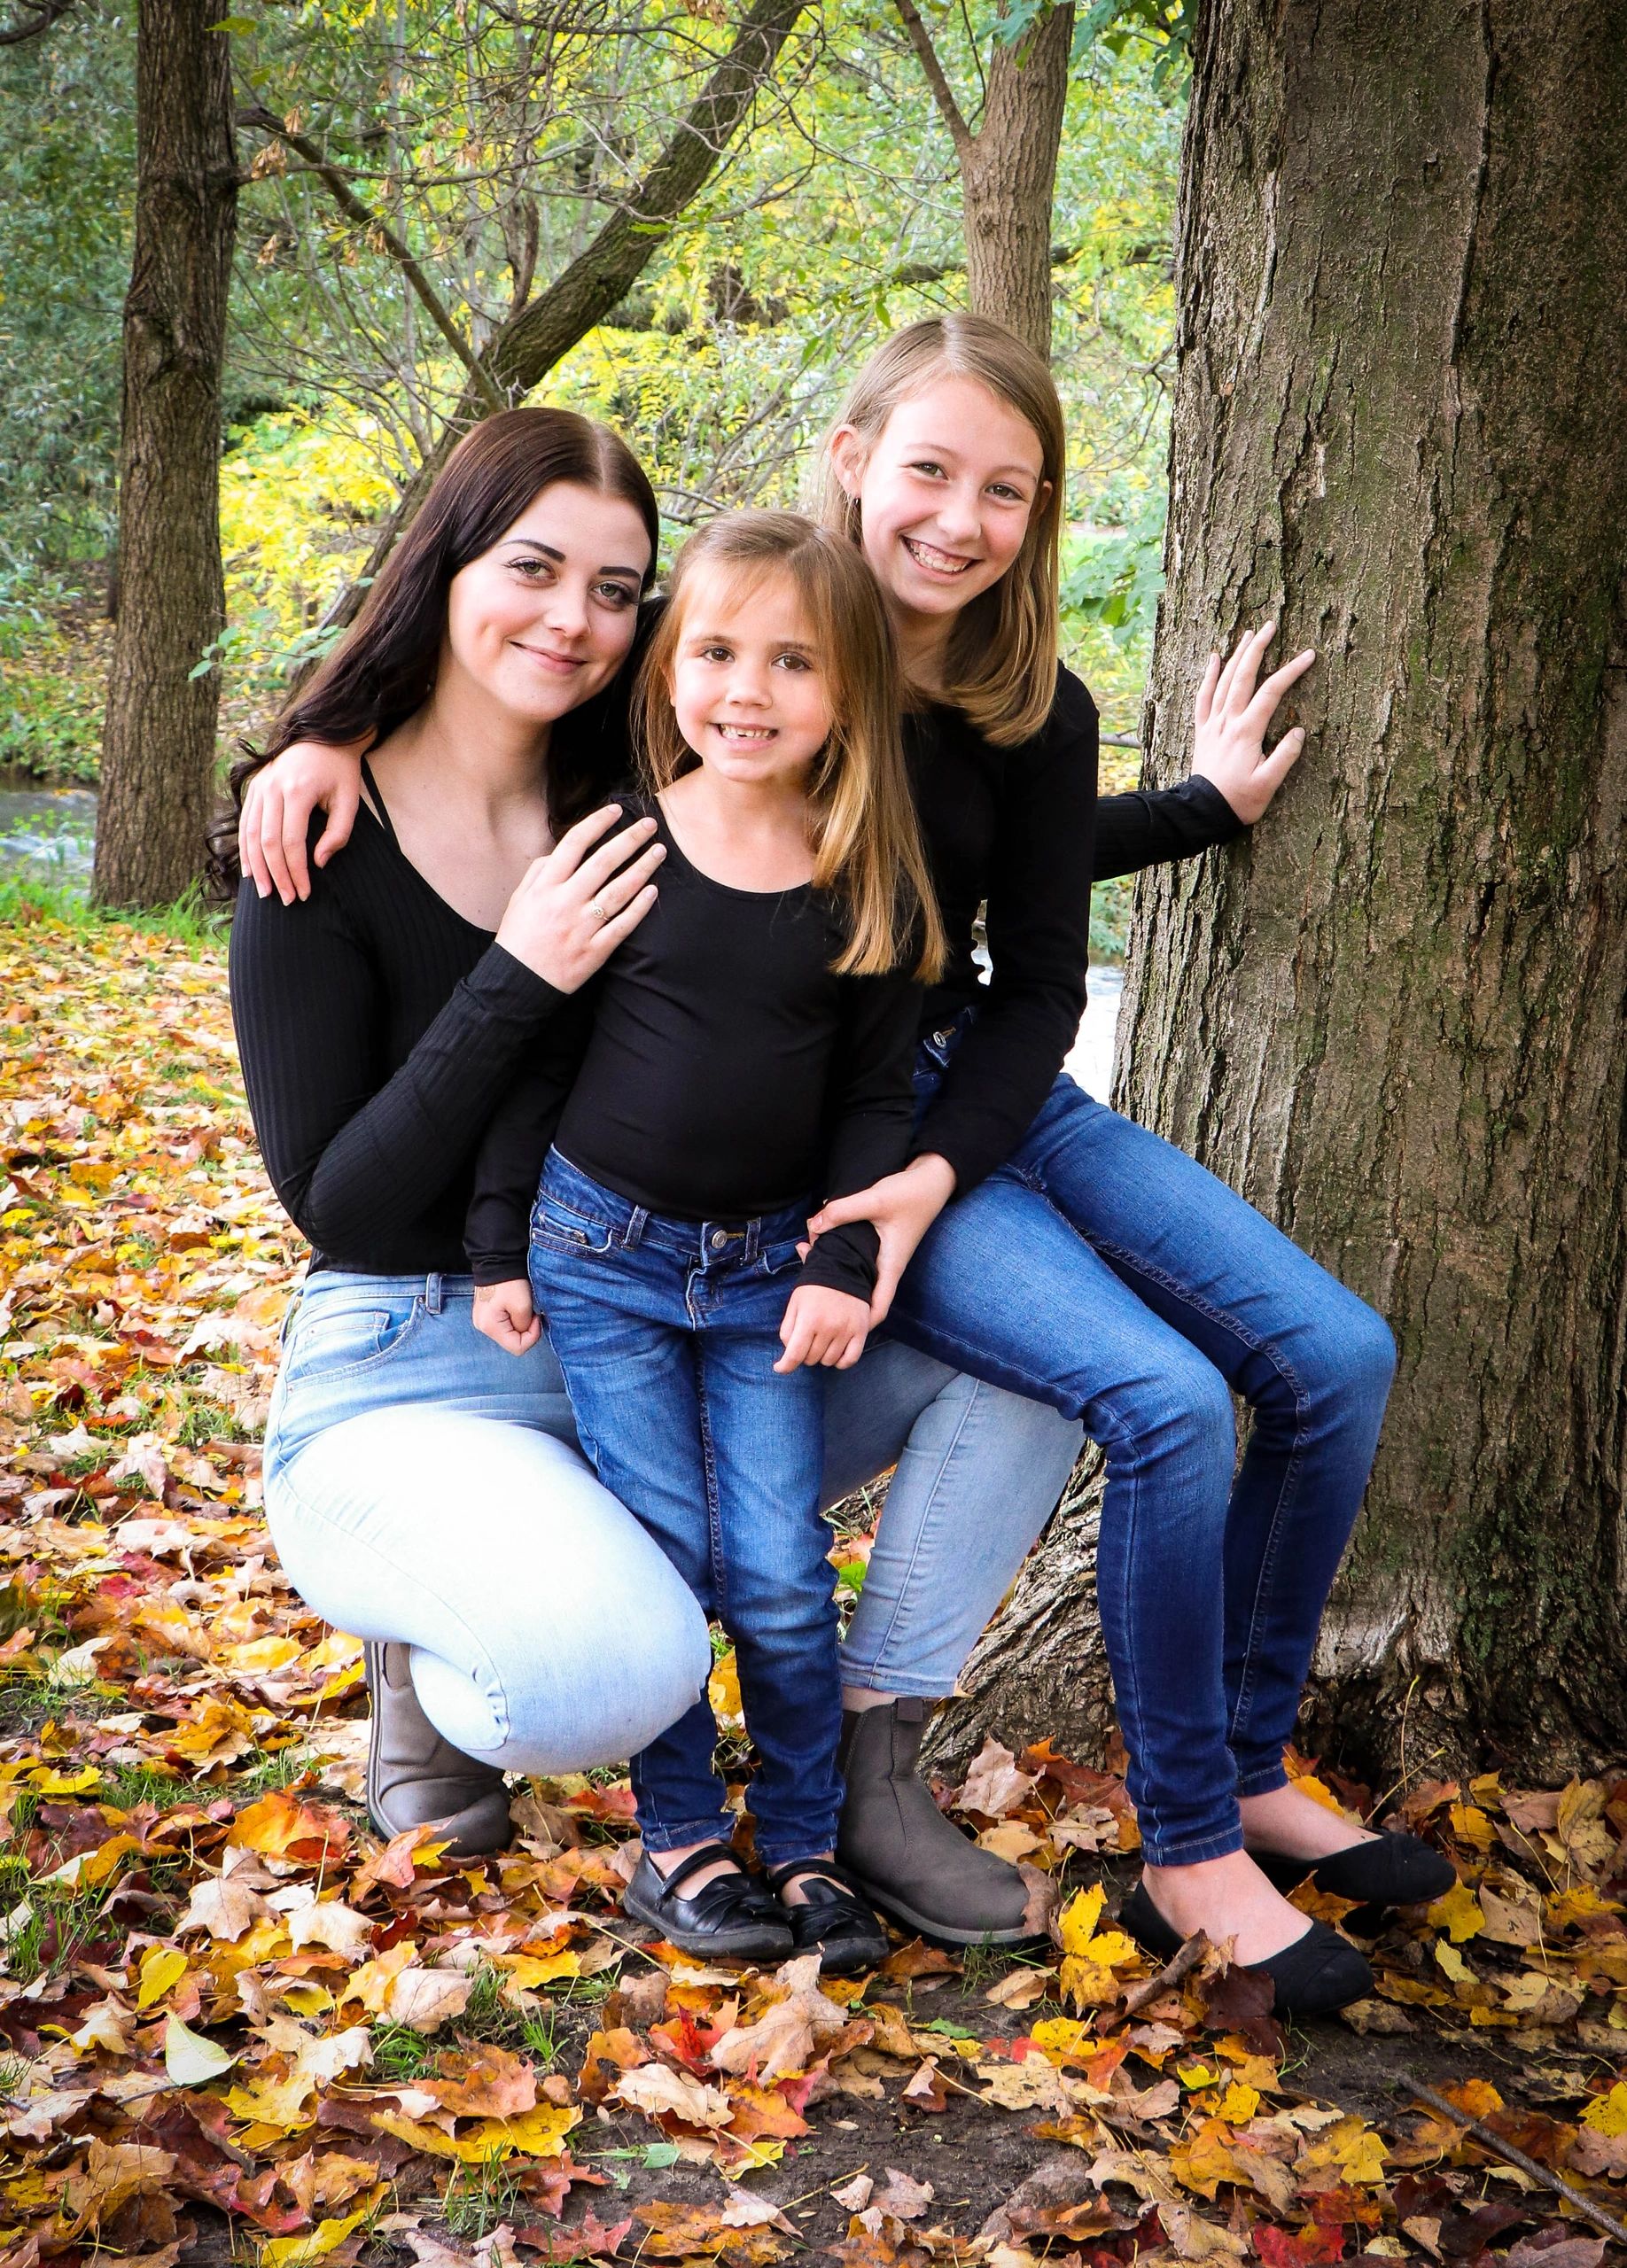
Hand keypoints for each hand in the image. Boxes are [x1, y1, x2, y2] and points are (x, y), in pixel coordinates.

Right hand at [240, 737, 367, 903]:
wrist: (323, 734)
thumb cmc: (340, 770)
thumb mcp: (349, 799)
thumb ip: (338, 833)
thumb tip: (318, 863)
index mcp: (298, 790)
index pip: (291, 842)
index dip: (296, 871)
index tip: (304, 893)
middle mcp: (272, 788)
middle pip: (268, 842)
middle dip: (276, 875)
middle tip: (285, 900)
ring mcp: (260, 786)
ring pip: (251, 834)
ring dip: (256, 867)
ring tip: (264, 892)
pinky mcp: (254, 788)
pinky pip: (245, 823)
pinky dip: (245, 848)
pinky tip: (250, 870)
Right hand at [472, 1279, 540, 1355]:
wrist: (497, 1261)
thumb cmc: (509, 1282)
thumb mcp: (522, 1306)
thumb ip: (525, 1326)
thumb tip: (524, 1331)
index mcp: (490, 1327)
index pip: (518, 1348)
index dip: (532, 1336)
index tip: (537, 1318)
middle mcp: (482, 1327)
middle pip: (512, 1341)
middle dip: (526, 1329)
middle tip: (531, 1311)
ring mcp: (483, 1321)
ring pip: (510, 1333)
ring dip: (520, 1323)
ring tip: (522, 1306)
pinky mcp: (487, 1314)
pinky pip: (505, 1325)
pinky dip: (514, 1318)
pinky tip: (515, 1305)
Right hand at [495, 806, 664, 991]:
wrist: (518, 983)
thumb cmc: (518, 938)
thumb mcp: (519, 899)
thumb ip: (539, 872)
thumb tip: (560, 851)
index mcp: (545, 886)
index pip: (574, 843)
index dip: (597, 823)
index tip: (616, 810)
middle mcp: (565, 902)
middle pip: (603, 861)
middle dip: (630, 839)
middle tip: (650, 824)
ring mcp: (582, 927)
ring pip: (619, 891)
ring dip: (642, 868)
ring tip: (659, 852)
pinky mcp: (595, 950)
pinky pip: (622, 925)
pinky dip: (640, 908)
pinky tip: (653, 891)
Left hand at [775, 1285, 871, 1372]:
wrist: (842, 1271)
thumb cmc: (813, 1289)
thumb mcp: (794, 1305)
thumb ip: (787, 1330)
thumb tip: (788, 1355)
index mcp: (809, 1319)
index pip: (794, 1355)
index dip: (785, 1366)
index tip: (780, 1368)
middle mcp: (829, 1327)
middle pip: (811, 1359)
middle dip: (804, 1354)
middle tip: (806, 1341)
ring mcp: (846, 1330)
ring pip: (828, 1361)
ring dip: (821, 1357)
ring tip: (820, 1342)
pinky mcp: (861, 1331)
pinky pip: (850, 1360)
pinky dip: (840, 1362)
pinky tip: (835, 1353)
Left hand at [802, 1152, 955, 1324]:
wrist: (930, 1178)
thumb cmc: (911, 1194)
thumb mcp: (876, 1200)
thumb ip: (843, 1211)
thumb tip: (813, 1225)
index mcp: (891, 1265)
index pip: (878, 1307)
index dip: (860, 1324)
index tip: (839, 1331)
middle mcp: (887, 1265)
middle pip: (862, 1295)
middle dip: (840, 1301)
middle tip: (813, 1296)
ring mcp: (882, 1255)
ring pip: (857, 1276)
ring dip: (836, 1276)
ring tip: (809, 1266)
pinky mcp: (877, 1243)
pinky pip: (856, 1259)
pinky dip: (838, 1257)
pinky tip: (819, 1244)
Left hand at [1191, 622, 1315, 823]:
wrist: (1202, 813)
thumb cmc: (1238, 801)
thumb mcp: (1268, 784)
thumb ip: (1285, 756)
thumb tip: (1299, 731)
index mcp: (1247, 732)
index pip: (1271, 692)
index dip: (1291, 671)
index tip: (1308, 655)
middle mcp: (1228, 722)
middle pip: (1244, 676)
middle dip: (1258, 649)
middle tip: (1270, 626)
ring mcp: (1213, 724)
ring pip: (1224, 681)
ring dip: (1237, 655)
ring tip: (1249, 634)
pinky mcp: (1203, 731)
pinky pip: (1203, 697)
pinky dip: (1208, 676)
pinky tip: (1214, 659)